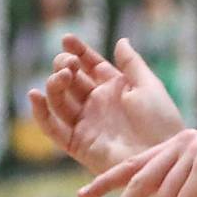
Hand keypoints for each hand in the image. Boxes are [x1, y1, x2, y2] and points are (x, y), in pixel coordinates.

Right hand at [28, 35, 183, 176]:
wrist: (160, 157)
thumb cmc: (161, 121)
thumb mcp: (148, 86)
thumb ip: (131, 63)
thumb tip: (120, 41)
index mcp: (115, 87)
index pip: (90, 65)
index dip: (78, 51)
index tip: (66, 39)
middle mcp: (97, 104)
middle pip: (71, 80)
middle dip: (64, 66)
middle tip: (69, 64)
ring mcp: (86, 123)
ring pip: (59, 101)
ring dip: (54, 86)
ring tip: (62, 76)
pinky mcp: (77, 144)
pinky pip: (53, 129)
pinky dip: (41, 114)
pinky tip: (36, 96)